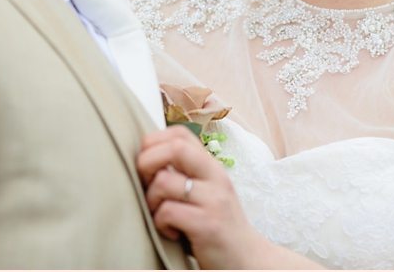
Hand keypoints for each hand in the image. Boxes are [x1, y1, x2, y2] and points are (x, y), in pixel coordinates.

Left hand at [136, 125, 265, 268]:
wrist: (247, 260)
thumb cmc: (217, 227)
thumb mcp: (206, 193)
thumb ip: (185, 174)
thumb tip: (145, 158)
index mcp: (211, 167)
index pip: (180, 134)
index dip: (154, 142)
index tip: (147, 163)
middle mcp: (215, 178)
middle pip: (174, 148)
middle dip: (147, 162)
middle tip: (146, 185)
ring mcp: (213, 200)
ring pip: (163, 182)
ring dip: (151, 200)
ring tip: (160, 214)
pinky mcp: (207, 225)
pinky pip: (167, 212)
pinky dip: (160, 223)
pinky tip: (172, 232)